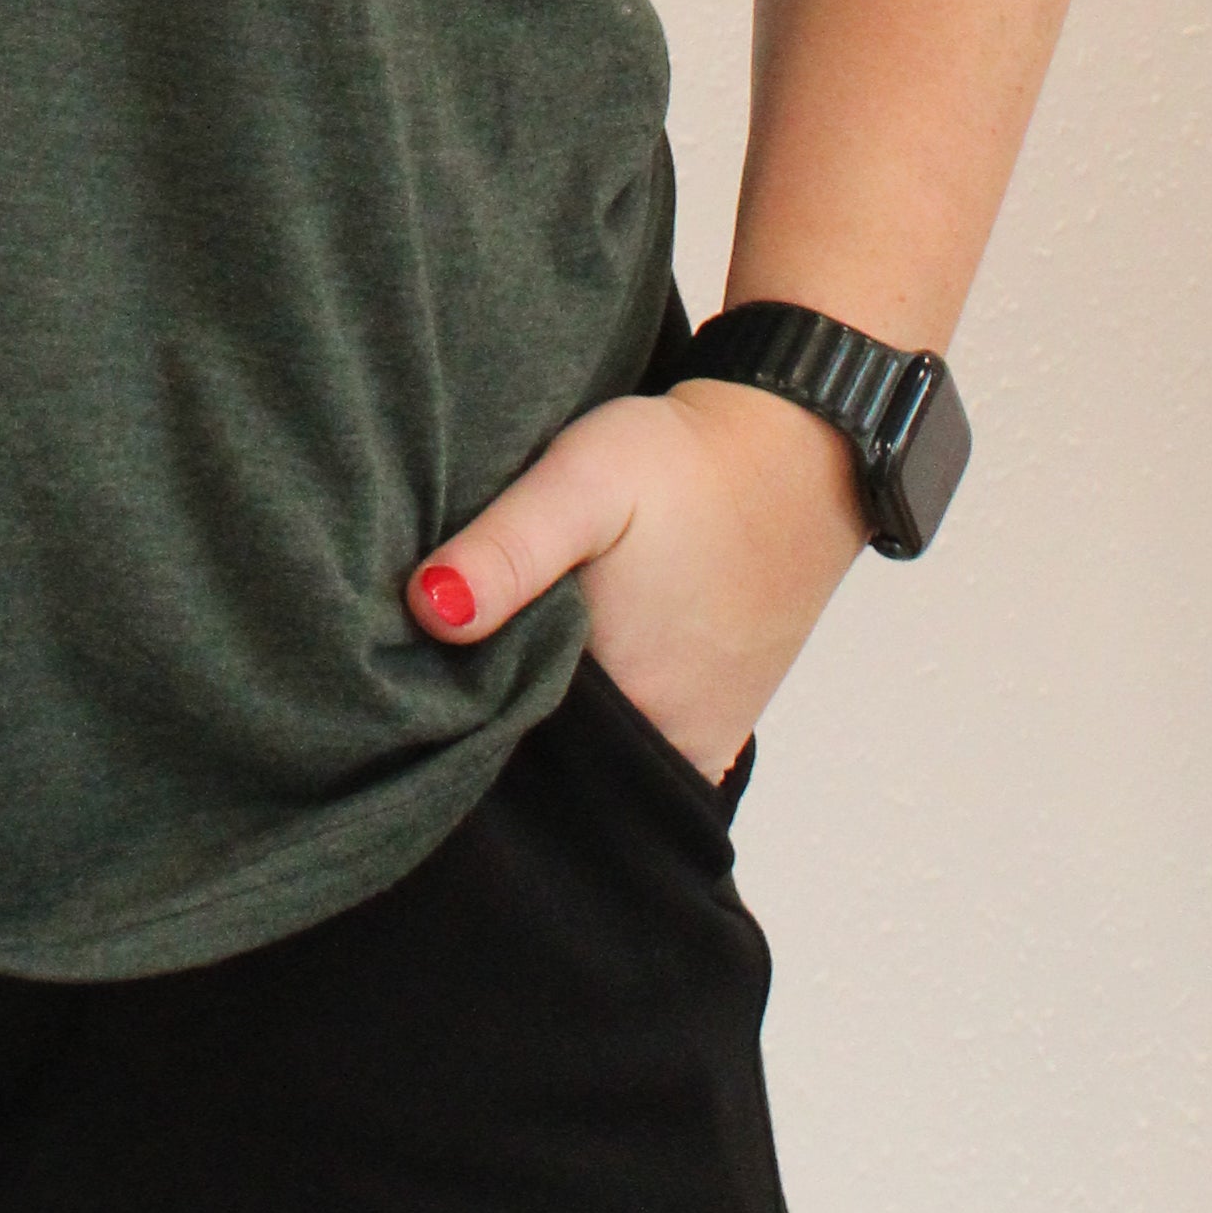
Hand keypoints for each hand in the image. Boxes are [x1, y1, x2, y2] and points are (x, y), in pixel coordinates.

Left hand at [407, 375, 867, 784]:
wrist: (797, 447)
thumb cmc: (684, 465)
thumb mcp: (584, 483)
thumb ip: (509, 549)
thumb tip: (430, 610)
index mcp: (626, 716)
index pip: (503, 759)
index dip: (451, 716)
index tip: (414, 669)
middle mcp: (667, 752)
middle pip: (548, 766)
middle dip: (493, 721)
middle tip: (449, 654)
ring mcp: (697, 743)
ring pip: (591, 755)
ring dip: (544, 715)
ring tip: (503, 647)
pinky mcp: (716, 722)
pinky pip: (635, 743)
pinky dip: (596, 711)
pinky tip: (565, 656)